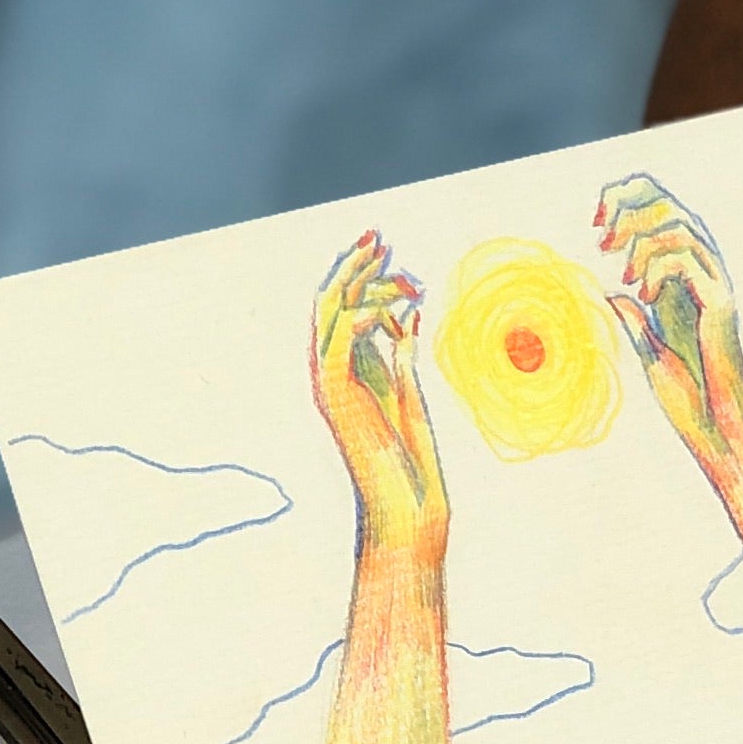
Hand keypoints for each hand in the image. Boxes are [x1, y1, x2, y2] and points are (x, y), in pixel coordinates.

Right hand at [312, 234, 446, 558]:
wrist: (405, 507)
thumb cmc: (412, 462)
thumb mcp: (411, 393)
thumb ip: (403, 354)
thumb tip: (407, 314)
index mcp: (350, 371)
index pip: (345, 309)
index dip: (362, 274)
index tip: (388, 249)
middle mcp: (333, 374)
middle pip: (332, 303)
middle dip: (355, 265)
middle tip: (380, 236)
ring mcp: (331, 385)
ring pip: (330, 316)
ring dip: (362, 284)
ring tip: (396, 267)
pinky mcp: (337, 397)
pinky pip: (338, 343)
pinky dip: (360, 318)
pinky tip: (391, 308)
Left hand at [596, 176, 742, 479]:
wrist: (718, 432)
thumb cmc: (691, 402)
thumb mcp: (650, 356)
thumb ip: (634, 323)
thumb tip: (610, 294)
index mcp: (681, 284)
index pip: (660, 217)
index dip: (627, 204)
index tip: (596, 224)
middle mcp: (700, 277)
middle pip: (671, 205)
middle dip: (630, 207)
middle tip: (602, 238)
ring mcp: (714, 286)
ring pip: (681, 223)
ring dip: (642, 236)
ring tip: (624, 270)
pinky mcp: (720, 302)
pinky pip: (688, 257)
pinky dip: (658, 266)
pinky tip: (645, 294)